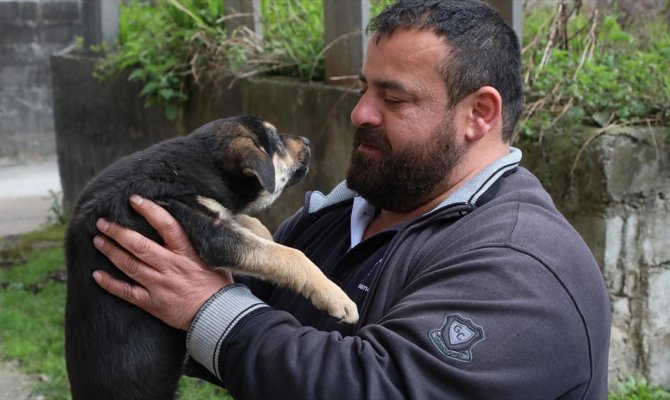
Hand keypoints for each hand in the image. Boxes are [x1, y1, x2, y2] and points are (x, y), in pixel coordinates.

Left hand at [92, 195, 233, 330]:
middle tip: (103, 222)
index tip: (135, 200)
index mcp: (186, 253)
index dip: (150, 211)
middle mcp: (170, 266)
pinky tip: (96, 275)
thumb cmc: (218, 285)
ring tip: (98, 240)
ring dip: (111, 252)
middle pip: (139, 245)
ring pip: (129, 265)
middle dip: (118, 232)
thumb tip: (211, 217)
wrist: (218, 315)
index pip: (167, 226)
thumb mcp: (215, 258)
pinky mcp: (152, 303)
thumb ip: (204, 240)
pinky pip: (127, 292)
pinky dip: (110, 284)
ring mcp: (159, 285)